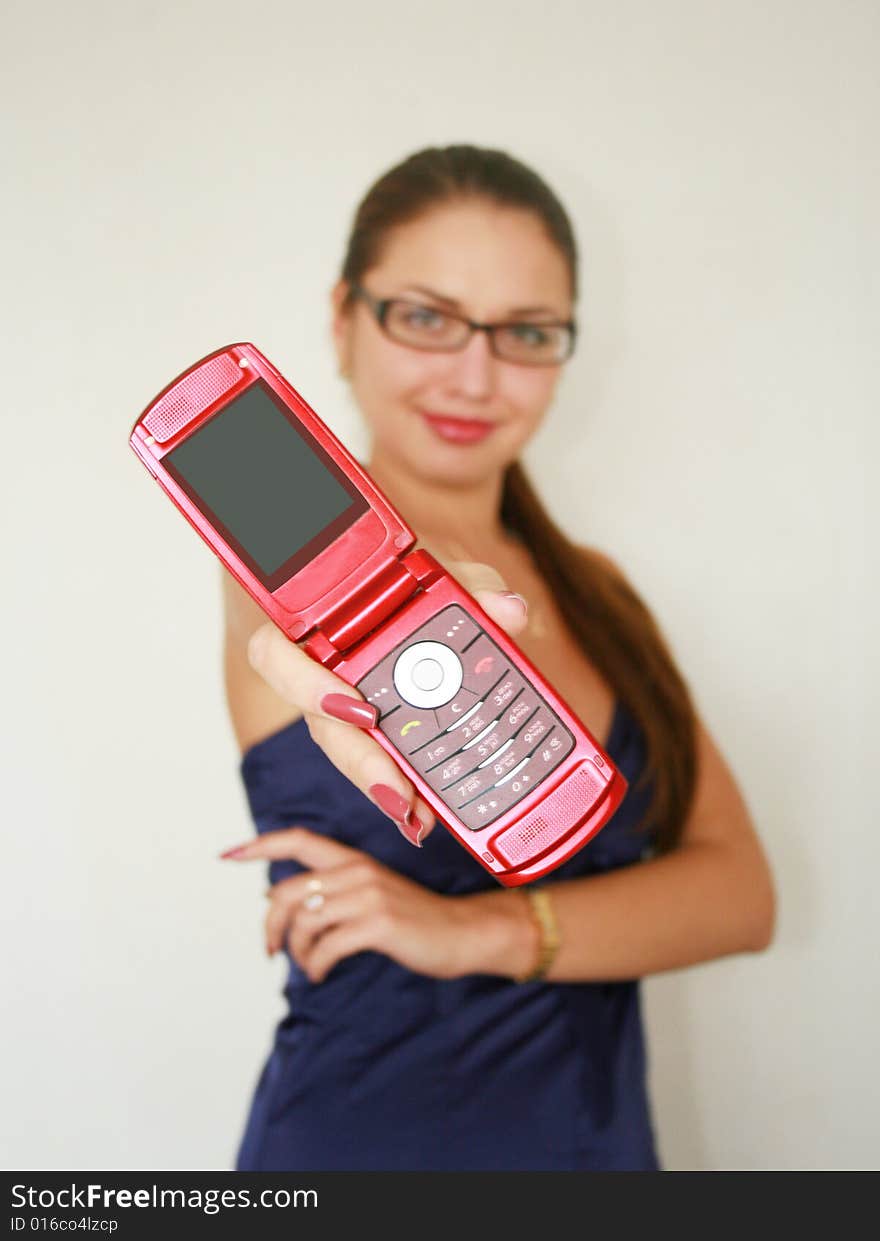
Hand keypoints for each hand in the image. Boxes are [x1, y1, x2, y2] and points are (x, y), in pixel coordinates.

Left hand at [221, 826, 533, 981]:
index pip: (298, 840)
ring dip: (296, 952)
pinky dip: (315, 966)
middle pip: (287, 891)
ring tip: (309, 966)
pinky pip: (325, 947)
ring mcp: (367, 896)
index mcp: (353, 860)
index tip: (228, 855)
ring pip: (303, 921)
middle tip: (270, 950)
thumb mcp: (374, 893)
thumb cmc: (415, 919)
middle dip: (269, 925)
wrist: (463, 931)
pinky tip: (322, 973)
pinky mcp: (377, 924)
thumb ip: (336, 890)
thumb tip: (284, 902)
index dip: (260, 846)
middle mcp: (357, 871)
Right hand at [244, 554, 527, 844]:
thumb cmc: (410, 582)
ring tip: (416, 816)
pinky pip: (374, 768)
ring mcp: (343, 710)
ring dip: (380, 788)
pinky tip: (424, 817)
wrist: (411, 588)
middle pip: (321, 727)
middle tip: (397, 792)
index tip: (359, 710)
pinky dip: (399, 792)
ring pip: (346, 756)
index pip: (275, 655)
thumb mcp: (441, 575)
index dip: (306, 687)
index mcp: (315, 625)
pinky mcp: (370, 736)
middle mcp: (320, 674)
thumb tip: (508, 610)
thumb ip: (471, 586)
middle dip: (360, 764)